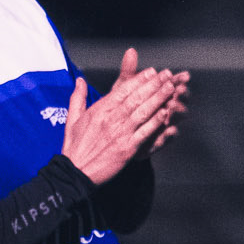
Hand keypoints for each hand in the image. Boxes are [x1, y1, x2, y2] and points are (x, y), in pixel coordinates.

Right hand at [61, 54, 189, 186]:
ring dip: (158, 99)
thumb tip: (80, 80)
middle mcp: (110, 119)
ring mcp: (120, 134)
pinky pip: (145, 132)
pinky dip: (156, 122)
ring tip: (171, 88)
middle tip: (167, 75)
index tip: (151, 71)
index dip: (139, 80)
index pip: (122, 90)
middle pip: (135, 98)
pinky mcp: (127, 149)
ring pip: (142, 112)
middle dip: (153, 84)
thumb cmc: (74, 147)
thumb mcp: (73, 119)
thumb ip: (78, 97)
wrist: (75, 172)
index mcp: (99, 110)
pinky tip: (166, 113)